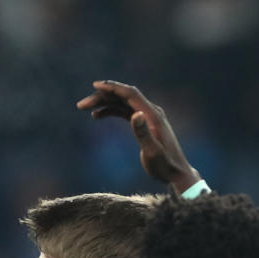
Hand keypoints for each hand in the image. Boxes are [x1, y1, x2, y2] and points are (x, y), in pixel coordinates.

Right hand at [77, 80, 200, 194]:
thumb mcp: (153, 152)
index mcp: (152, 115)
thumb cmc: (164, 165)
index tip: (95, 85)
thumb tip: (136, 114)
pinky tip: (98, 115)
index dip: (113, 88)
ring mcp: (148, 116)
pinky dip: (111, 110)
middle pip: (124, 96)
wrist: (176, 172)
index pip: (130, 94)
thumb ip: (143, 133)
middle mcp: (150, 111)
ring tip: (85, 108)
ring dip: (104, 103)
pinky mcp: (145, 123)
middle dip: (102, 96)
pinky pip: (125, 111)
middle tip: (82, 105)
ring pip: (122, 103)